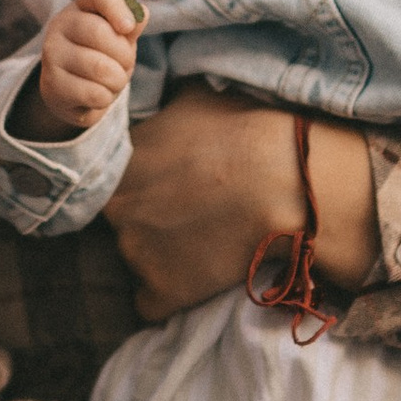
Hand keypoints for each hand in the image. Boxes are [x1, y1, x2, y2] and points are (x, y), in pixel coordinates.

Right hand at [37, 0, 141, 129]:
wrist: (74, 92)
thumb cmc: (102, 56)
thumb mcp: (120, 37)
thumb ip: (132, 24)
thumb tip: (141, 15)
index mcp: (82, 5)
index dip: (117, 6)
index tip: (128, 27)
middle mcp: (61, 24)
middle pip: (100, 32)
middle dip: (124, 56)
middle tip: (123, 64)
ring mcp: (52, 54)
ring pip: (100, 68)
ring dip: (117, 80)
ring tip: (111, 80)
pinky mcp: (52, 84)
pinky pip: (94, 93)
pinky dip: (106, 98)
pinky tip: (97, 94)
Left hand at [103, 90, 379, 321]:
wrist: (288, 184)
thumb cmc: (247, 130)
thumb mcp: (194, 97)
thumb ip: (162, 112)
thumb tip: (158, 111)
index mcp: (120, 160)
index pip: (112, 180)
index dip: (140, 184)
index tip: (166, 186)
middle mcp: (116, 207)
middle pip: (120, 220)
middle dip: (146, 218)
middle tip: (188, 212)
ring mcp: (135, 253)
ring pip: (135, 259)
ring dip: (159, 255)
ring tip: (202, 241)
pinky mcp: (161, 291)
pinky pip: (150, 302)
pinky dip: (169, 294)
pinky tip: (198, 275)